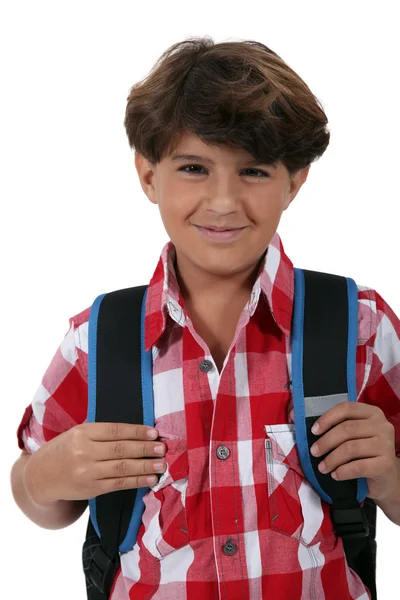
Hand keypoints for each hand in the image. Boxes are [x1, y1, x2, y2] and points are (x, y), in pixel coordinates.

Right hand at [23, 422, 166, 505]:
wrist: (40, 477)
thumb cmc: (65, 450)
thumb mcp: (78, 433)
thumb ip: (102, 432)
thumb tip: (137, 432)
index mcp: (83, 433)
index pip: (115, 430)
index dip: (137, 431)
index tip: (154, 433)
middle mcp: (85, 451)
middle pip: (121, 449)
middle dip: (145, 449)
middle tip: (162, 449)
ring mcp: (88, 472)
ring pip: (122, 468)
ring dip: (145, 467)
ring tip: (161, 465)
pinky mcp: (91, 489)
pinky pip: (118, 484)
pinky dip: (136, 481)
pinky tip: (150, 479)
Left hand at [288, 401, 397, 500]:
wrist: (386, 479)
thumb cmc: (363, 454)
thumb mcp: (350, 436)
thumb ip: (330, 425)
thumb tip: (293, 415)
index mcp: (372, 413)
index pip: (346, 408)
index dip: (327, 418)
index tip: (313, 431)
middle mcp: (382, 425)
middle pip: (347, 429)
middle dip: (325, 441)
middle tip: (313, 452)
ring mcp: (386, 445)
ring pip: (350, 448)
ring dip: (331, 459)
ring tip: (322, 467)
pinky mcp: (386, 464)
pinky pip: (358, 467)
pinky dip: (342, 472)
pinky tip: (335, 475)